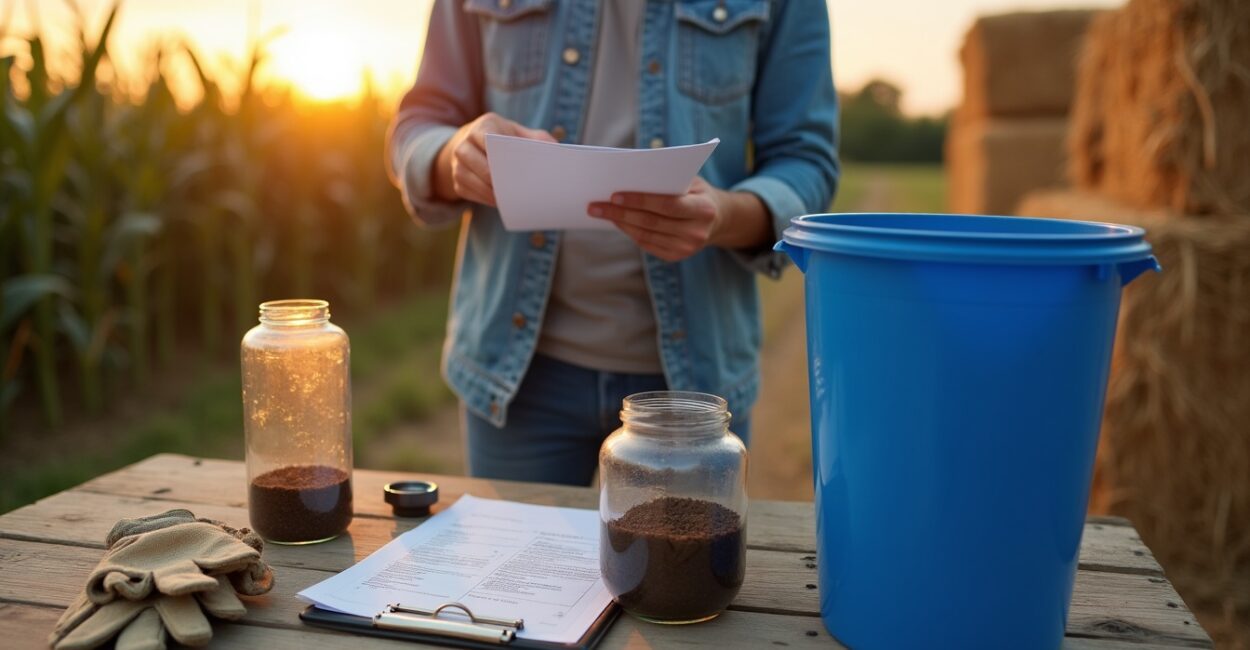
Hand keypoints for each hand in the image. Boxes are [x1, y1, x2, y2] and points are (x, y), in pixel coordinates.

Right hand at [434, 112, 556, 205]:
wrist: (475, 144)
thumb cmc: (504, 139)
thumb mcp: (519, 133)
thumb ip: (538, 139)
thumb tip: (556, 152)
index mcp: (483, 126)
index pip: (486, 137)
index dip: (498, 152)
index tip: (513, 165)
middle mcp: (465, 142)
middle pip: (475, 160)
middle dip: (492, 175)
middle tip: (511, 187)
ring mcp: (457, 162)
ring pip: (467, 178)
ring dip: (486, 190)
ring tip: (506, 199)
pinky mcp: (456, 180)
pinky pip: (466, 191)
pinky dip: (481, 198)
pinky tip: (497, 202)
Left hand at [588, 177, 725, 261]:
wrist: (716, 219)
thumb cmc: (696, 192)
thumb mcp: (691, 180)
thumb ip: (668, 178)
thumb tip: (630, 175)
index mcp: (704, 209)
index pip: (667, 205)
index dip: (640, 200)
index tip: (615, 194)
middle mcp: (697, 232)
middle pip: (652, 222)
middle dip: (621, 213)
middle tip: (595, 205)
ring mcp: (687, 248)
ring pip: (645, 235)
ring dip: (620, 223)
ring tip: (600, 212)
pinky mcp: (676, 256)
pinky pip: (646, 244)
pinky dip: (629, 232)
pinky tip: (616, 222)